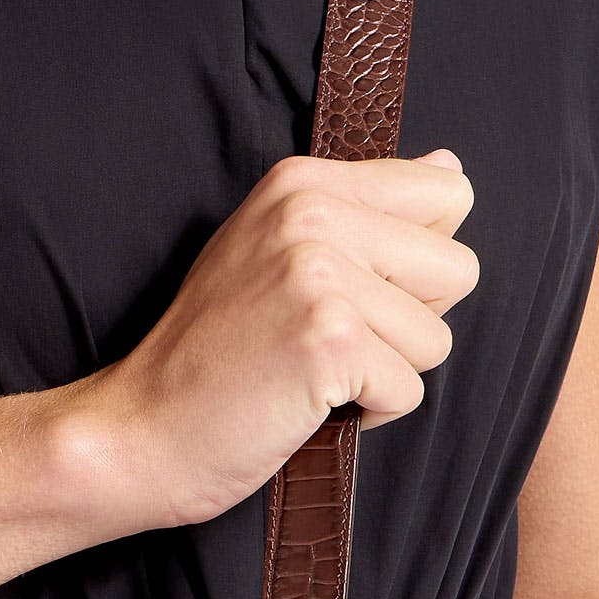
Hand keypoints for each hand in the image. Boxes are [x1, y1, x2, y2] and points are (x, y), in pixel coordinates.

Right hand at [67, 149, 478, 530]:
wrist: (140, 428)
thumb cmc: (211, 353)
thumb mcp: (275, 250)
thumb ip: (364, 209)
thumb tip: (450, 170)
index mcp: (303, 182)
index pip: (445, 197)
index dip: (416, 264)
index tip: (350, 292)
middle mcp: (312, 213)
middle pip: (458, 269)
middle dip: (411, 322)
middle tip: (330, 341)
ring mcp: (319, 275)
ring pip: (437, 338)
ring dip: (386, 374)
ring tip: (313, 374)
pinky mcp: (329, 341)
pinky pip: (409, 390)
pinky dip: (368, 414)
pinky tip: (308, 403)